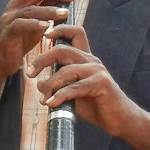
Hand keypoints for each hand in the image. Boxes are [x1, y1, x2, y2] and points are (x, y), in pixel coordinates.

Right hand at [0, 0, 74, 84]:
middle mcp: (14, 5)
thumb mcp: (38, 20)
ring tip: (66, 13)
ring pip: (29, 9)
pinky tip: (47, 26)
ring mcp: (8, 18)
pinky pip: (20, 25)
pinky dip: (34, 24)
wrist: (0, 59)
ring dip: (49, 10)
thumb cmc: (21, 39)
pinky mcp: (6, 33)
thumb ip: (48, 7)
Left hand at [27, 25, 149, 149]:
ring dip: (50, 85)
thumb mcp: (73, 92)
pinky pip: (74, 87)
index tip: (44, 34)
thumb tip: (39, 83)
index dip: (59, 29)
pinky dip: (60, 96)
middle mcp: (91, 60)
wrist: (120, 120)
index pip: (75, 33)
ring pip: (66, 71)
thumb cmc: (96, 105)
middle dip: (42, 60)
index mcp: (85, 58)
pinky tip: (51, 103)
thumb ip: (59, 84)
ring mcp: (97, 71)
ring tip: (43, 99)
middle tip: (29, 73)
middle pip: (62, 50)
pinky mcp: (101, 84)